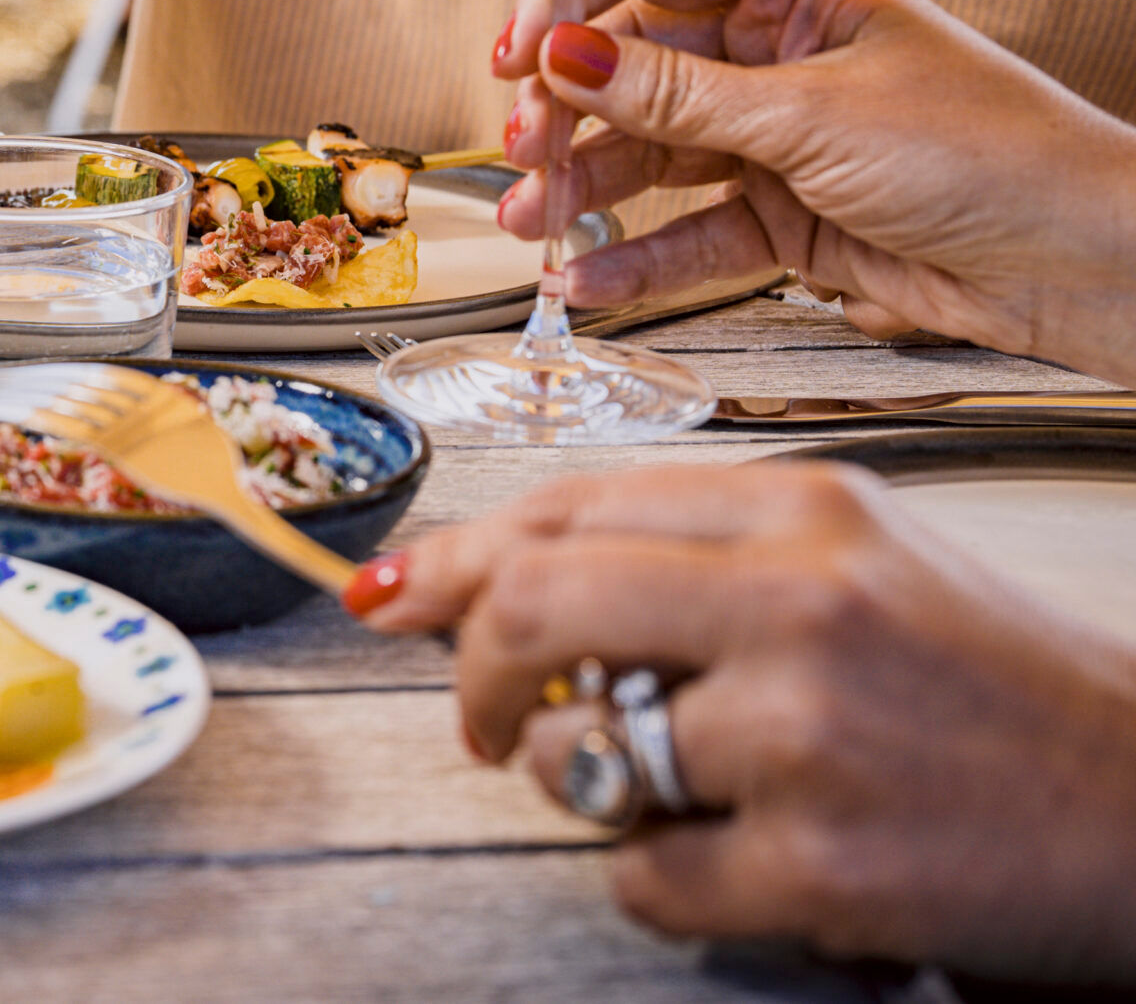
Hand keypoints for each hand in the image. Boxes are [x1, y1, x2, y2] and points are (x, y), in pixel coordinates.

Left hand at [354, 464, 1135, 980]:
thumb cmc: (993, 687)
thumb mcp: (860, 559)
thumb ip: (692, 550)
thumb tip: (497, 577)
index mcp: (806, 509)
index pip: (565, 506)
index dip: (455, 559)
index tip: (396, 598)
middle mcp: (803, 602)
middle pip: (533, 603)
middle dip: (476, 672)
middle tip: (487, 720)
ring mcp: (809, 735)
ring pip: (582, 751)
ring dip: (590, 784)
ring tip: (672, 789)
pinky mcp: (822, 866)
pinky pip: (644, 877)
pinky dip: (663, 882)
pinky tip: (742, 863)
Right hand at [489, 0, 1135, 384]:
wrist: (1083, 262)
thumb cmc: (992, 154)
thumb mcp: (815, 115)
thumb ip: (679, 95)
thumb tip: (567, 56)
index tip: (529, 42)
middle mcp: (777, 56)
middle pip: (635, 64)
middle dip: (569, 108)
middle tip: (526, 147)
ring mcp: (776, 140)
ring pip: (650, 153)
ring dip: (586, 187)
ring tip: (536, 222)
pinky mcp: (785, 219)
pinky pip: (688, 233)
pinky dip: (636, 261)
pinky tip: (589, 282)